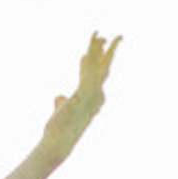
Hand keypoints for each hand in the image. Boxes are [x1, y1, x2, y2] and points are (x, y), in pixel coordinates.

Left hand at [33, 37, 117, 172]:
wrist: (58, 145)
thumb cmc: (58, 133)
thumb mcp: (61, 111)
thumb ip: (62, 101)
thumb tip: (59, 96)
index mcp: (93, 101)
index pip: (97, 76)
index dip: (92, 62)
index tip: (87, 51)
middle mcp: (96, 98)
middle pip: (106, 69)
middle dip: (111, 51)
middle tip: (119, 36)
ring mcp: (91, 96)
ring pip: (98, 67)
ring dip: (98, 49)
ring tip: (99, 33)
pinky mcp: (82, 95)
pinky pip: (87, 72)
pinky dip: (88, 59)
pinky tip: (87, 48)